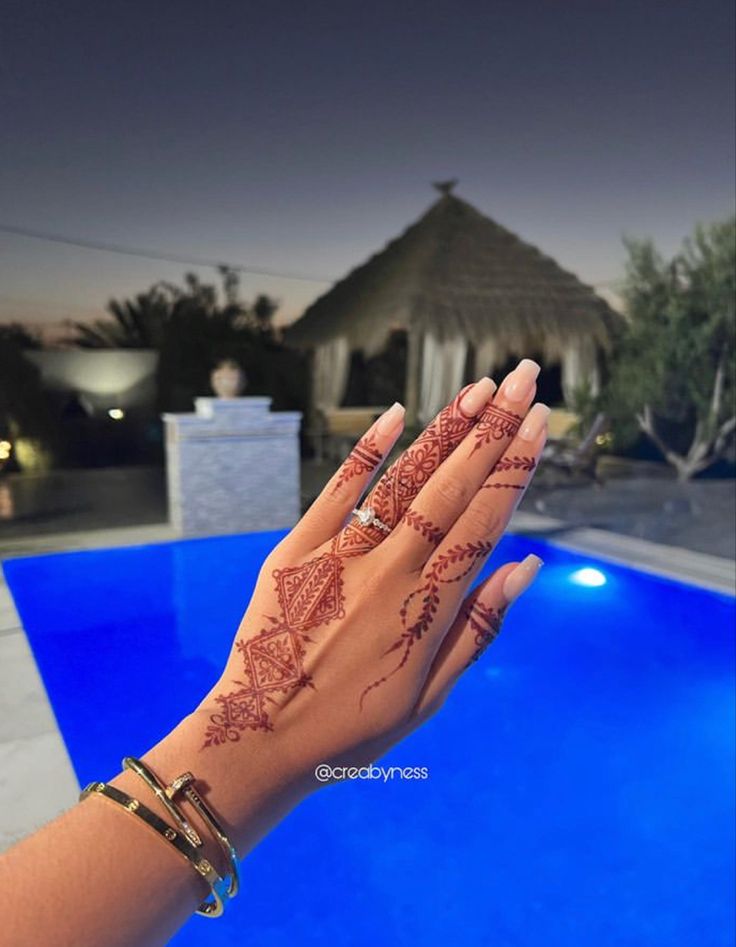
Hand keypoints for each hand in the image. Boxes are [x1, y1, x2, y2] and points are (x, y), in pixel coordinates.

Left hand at [184, 359, 547, 853]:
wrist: (259, 737)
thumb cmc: (353, 727)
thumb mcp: (430, 695)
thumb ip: (478, 628)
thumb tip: (524, 567)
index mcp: (429, 609)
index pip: (485, 522)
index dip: (515, 468)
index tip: (539, 423)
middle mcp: (390, 572)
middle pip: (453, 488)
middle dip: (493, 429)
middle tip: (523, 379)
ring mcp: (340, 556)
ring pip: (403, 481)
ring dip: (444, 431)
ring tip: (478, 389)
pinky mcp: (295, 550)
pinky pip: (336, 491)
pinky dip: (367, 452)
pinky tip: (396, 415)